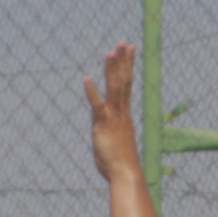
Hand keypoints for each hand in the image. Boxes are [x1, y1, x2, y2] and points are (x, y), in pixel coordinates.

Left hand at [85, 47, 141, 179]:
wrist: (125, 174)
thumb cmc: (121, 163)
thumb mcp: (117, 142)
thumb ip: (113, 132)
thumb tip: (112, 131)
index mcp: (125, 113)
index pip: (127, 84)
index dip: (128, 65)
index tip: (130, 49)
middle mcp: (122, 111)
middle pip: (123, 80)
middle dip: (122, 60)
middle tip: (123, 42)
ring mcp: (113, 116)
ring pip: (114, 88)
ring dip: (111, 69)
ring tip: (110, 52)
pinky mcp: (103, 124)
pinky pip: (97, 105)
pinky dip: (92, 91)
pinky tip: (87, 78)